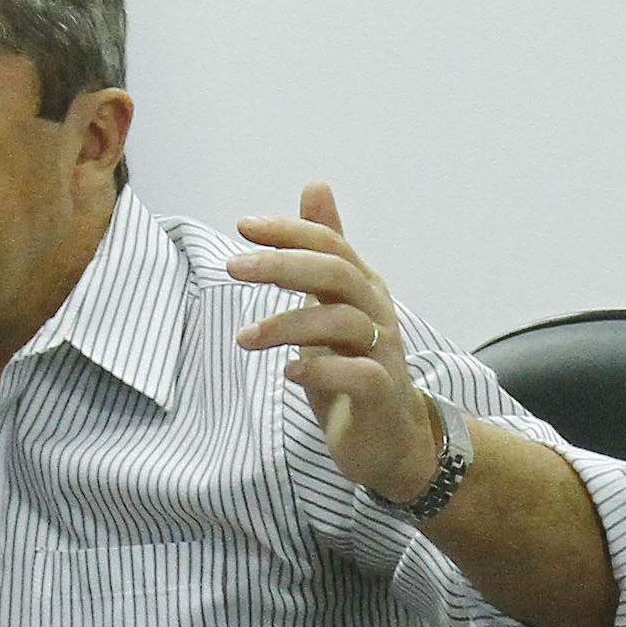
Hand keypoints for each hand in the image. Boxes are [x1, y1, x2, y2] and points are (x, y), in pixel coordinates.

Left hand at [229, 182, 445, 505]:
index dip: (290, 231)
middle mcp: (377, 313)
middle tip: (233, 266)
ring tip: (246, 337)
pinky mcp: (383, 395)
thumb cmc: (355, 368)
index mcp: (362, 288)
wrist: (392, 440)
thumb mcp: (331, 303)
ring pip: (342, 322)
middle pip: (337, 273)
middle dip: (282, 265)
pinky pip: (359, 374)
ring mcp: (384, 354)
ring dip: (287, 324)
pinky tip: (288, 372)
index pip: (330, 244)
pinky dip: (321, 369)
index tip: (243, 226)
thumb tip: (316, 186)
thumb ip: (322, 251)